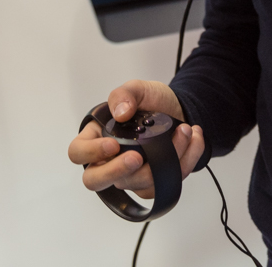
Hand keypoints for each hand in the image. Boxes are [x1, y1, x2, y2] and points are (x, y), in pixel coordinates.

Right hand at [67, 79, 205, 198]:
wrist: (180, 109)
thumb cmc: (151, 101)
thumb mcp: (137, 88)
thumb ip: (124, 94)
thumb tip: (120, 113)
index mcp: (97, 137)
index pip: (78, 153)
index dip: (91, 153)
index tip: (113, 145)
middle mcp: (109, 161)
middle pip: (97, 181)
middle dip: (116, 172)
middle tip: (137, 158)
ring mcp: (131, 175)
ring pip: (138, 184)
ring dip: (164, 159)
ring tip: (182, 131)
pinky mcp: (155, 183)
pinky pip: (166, 183)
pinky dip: (185, 161)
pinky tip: (193, 138)